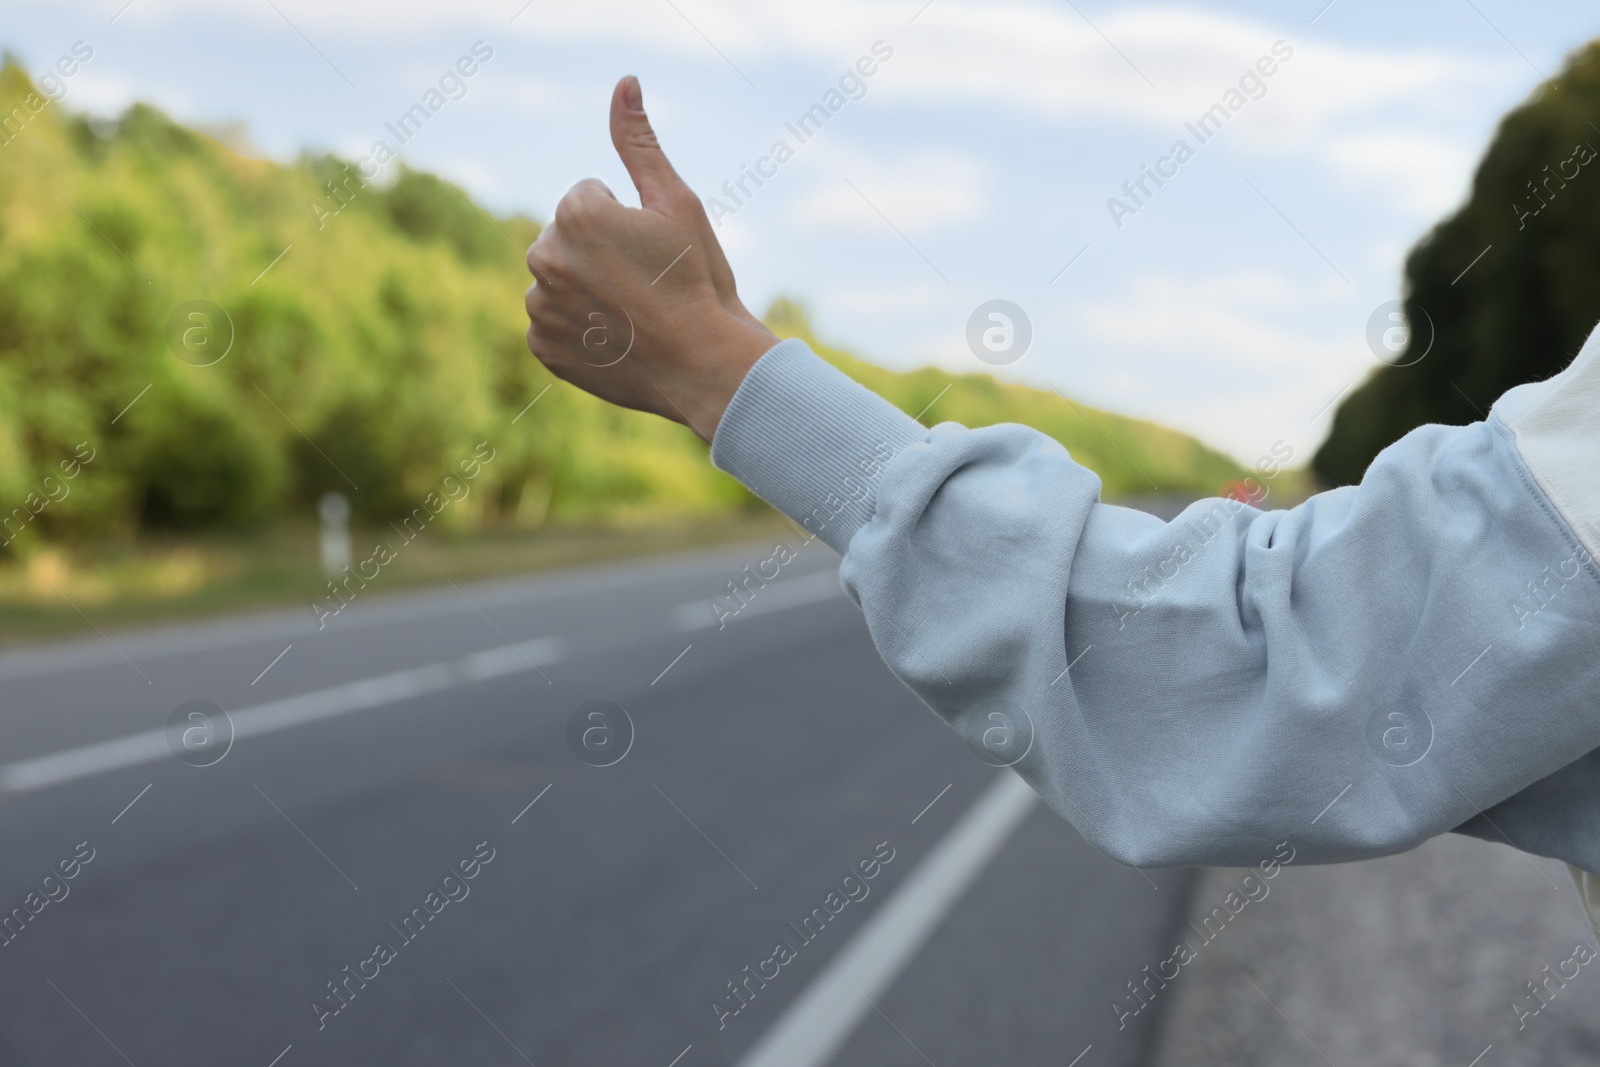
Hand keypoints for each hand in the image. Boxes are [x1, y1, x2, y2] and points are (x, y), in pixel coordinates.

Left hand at [523, 75, 777, 439]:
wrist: (704, 364)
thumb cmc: (698, 279)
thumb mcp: (677, 202)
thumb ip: (638, 143)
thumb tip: (624, 82)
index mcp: (574, 215)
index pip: (589, 199)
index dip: (627, 222)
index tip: (653, 252)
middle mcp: (544, 258)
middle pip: (567, 238)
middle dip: (599, 252)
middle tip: (645, 283)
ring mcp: (540, 307)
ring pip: (560, 281)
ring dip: (587, 290)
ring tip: (632, 313)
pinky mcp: (543, 348)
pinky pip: (554, 325)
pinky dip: (579, 330)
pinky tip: (615, 338)